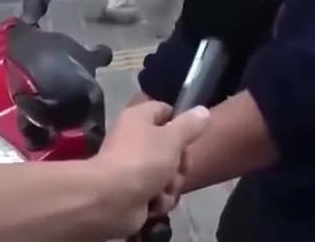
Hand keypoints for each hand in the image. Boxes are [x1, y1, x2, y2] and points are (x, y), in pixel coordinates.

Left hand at [94, 102, 209, 235]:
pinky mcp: (136, 193)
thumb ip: (190, 125)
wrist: (110, 201)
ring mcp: (135, 168)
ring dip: (171, 185)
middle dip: (180, 164)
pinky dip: (159, 200)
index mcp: (140, 119)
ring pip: (169, 174)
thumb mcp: (172, 138)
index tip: (191, 136)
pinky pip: (159, 194)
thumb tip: (203, 110)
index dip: (181, 123)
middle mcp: (136, 140)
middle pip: (172, 148)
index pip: (166, 111)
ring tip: (162, 190)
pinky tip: (154, 203)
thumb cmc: (141, 161)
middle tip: (178, 169)